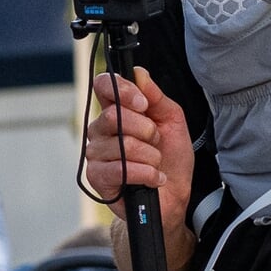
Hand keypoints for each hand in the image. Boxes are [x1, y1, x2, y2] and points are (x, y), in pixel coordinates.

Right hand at [84, 66, 194, 226]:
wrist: (174, 197)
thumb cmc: (172, 159)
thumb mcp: (173, 121)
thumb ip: (156, 97)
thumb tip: (139, 73)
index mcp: (117, 111)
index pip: (103, 85)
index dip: (122, 90)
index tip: (144, 104)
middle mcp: (101, 130)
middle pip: (113, 116)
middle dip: (146, 130)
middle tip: (156, 142)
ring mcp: (97, 153)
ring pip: (121, 144)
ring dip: (150, 155)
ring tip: (156, 163)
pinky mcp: (98, 178)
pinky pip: (120, 169)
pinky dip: (145, 173)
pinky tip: (154, 178)